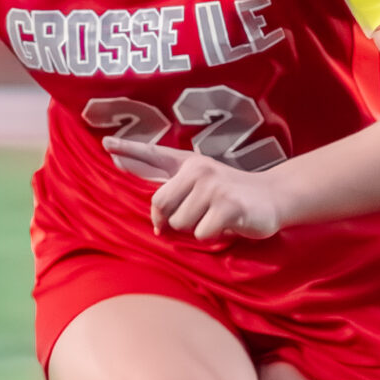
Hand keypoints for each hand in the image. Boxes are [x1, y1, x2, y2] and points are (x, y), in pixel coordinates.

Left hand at [104, 139, 287, 240]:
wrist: (273, 197)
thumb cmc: (232, 196)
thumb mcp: (203, 184)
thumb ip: (176, 191)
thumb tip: (153, 217)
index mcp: (189, 163)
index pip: (154, 155)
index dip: (129, 149)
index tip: (106, 144)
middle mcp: (198, 169)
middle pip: (159, 203)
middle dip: (171, 219)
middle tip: (194, 218)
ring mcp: (213, 186)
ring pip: (180, 223)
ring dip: (196, 228)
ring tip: (215, 218)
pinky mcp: (227, 205)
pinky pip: (201, 233)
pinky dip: (213, 236)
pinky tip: (228, 224)